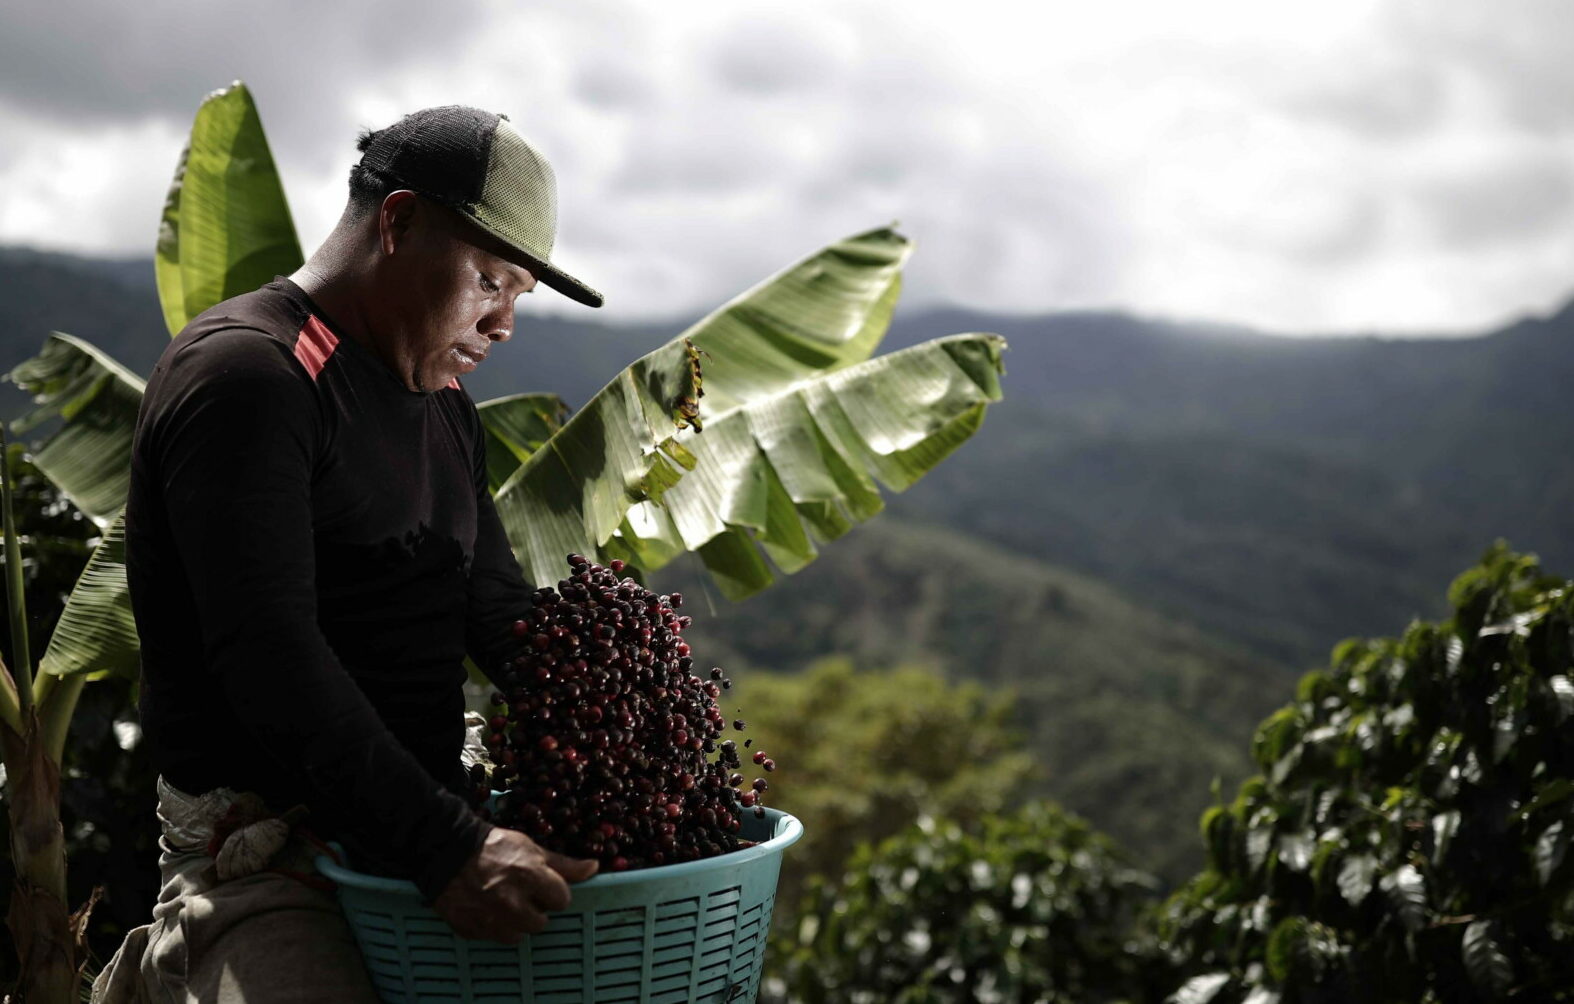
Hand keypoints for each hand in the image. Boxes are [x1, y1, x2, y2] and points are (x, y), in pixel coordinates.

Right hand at [432, 827, 599, 942]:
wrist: (447, 851)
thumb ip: (563, 864)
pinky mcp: (472, 929)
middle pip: (541, 923)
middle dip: (535, 909)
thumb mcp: (532, 848)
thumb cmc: (493, 847)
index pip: (561, 900)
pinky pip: (494, 937)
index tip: (543, 886)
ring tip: (505, 902)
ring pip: (518, 935)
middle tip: (522, 894)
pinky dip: (494, 926)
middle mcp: (512, 902)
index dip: (554, 892)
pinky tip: (488, 908)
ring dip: (516, 922)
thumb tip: (593, 867)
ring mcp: (490, 919)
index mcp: (531, 877)